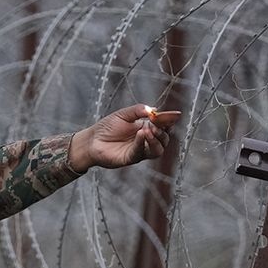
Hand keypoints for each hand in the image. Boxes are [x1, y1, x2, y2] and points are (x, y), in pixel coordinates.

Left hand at [68, 104, 182, 172]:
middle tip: (154, 124)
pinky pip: (141, 152)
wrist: (92, 139)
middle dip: (163, 131)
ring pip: (158, 150)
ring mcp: (140, 150)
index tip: (175, 115)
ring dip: (156, 140)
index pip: (163, 126)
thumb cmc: (107, 127)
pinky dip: (142, 143)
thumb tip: (153, 110)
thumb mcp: (124, 114)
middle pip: (164, 139)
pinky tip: (140, 134)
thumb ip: (138, 111)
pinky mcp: (131, 158)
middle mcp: (146, 141)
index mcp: (146, 128)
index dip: (169, 121)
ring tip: (148, 130)